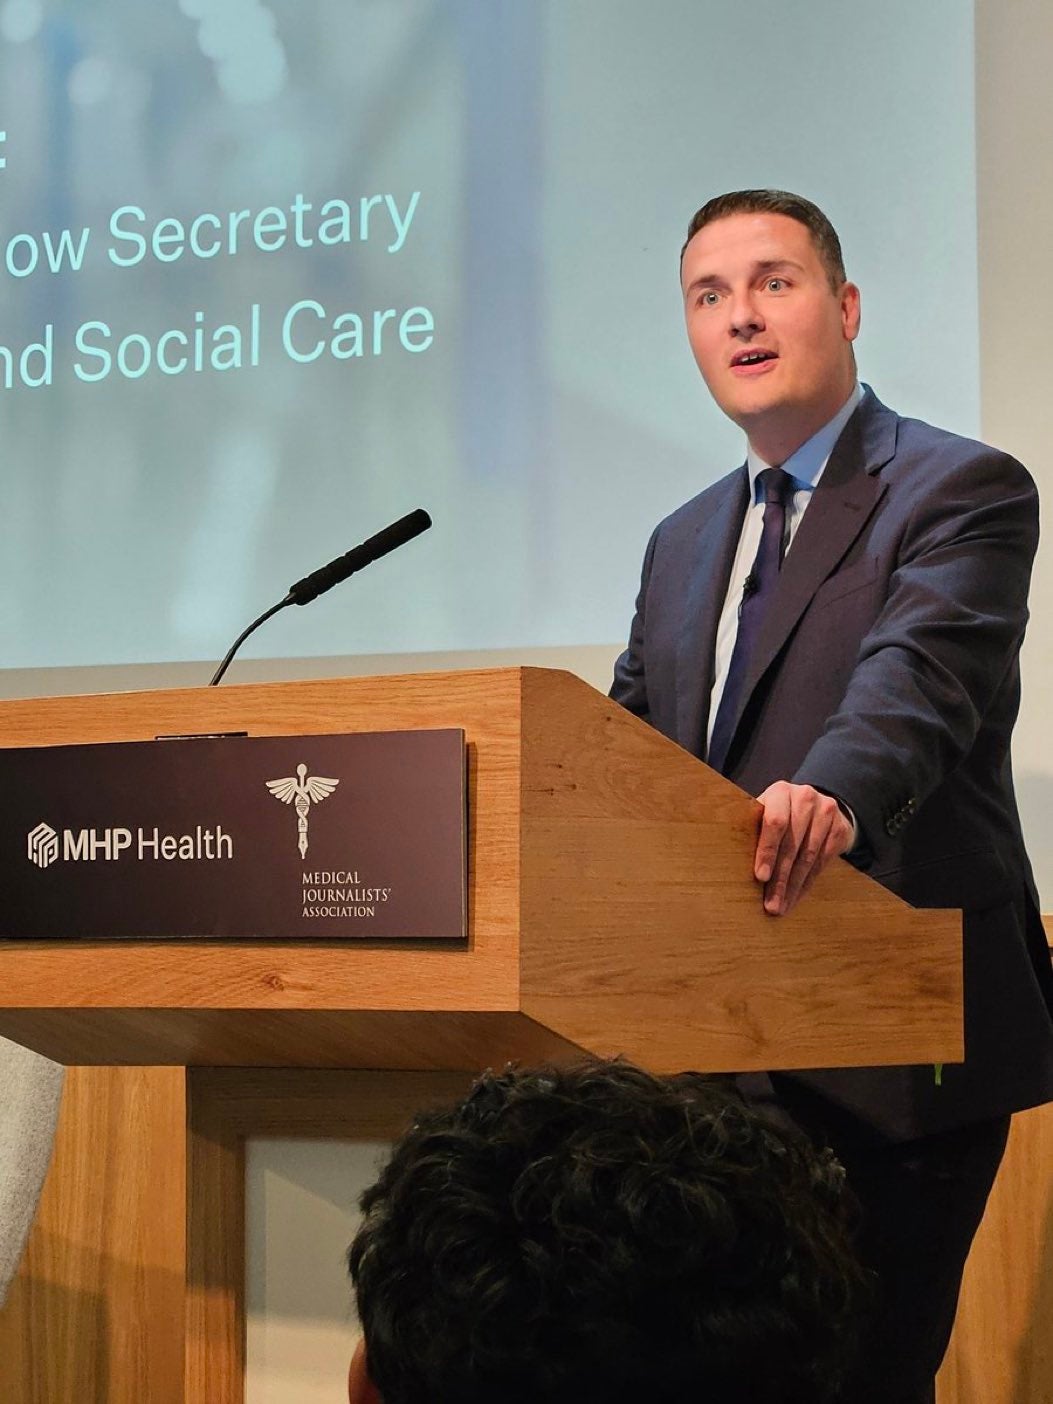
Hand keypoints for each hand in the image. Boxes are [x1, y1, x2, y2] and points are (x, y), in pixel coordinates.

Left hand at [753, 782, 852, 915]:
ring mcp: (826, 811)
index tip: (760, 877)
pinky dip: (807, 883)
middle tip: (771, 905)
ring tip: (781, 906)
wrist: (817, 807)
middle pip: (791, 845)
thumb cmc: (779, 814)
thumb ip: (752, 829)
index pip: (774, 823)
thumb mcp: (764, 813)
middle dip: (780, 879)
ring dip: (793, 886)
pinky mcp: (840, 828)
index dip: (767, 851)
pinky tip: (796, 897)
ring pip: (808, 857)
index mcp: (780, 792)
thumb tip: (731, 866)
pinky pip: (822, 862)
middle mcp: (805, 797)